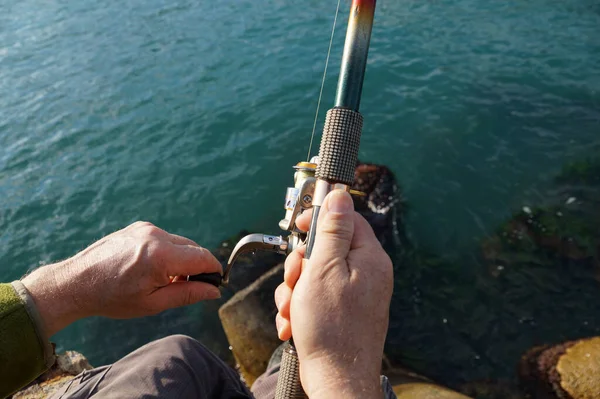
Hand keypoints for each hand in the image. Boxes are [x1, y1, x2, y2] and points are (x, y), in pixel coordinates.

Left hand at [22, 221, 221, 336]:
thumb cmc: (112, 297)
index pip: (203, 258)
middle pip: (193, 248)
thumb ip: (188, 294)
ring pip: (179, 242)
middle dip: (197, 266)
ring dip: (181, 259)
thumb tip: (214, 291)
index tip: (215, 283)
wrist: (76, 282)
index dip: (213, 271)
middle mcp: (156, 235)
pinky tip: (151, 268)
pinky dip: (167, 251)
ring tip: (163, 279)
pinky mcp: (139, 226)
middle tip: (187, 287)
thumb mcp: (153, 303)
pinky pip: (164, 238)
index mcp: (161, 256)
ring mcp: (146, 228)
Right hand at [274, 190, 392, 398]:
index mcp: (369, 258)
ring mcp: (355, 294)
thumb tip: (339, 195)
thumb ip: (332, 231)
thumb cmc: (331, 328)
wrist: (336, 381)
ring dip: (295, 291)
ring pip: (315, 275)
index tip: (299, 227)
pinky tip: (295, 325)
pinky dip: (301, 309)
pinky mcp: (343, 312)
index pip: (346, 219)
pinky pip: (316, 297)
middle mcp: (367, 274)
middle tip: (295, 281)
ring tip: (294, 311)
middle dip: (300, 266)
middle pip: (326, 249)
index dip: (319, 219)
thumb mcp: (324, 270)